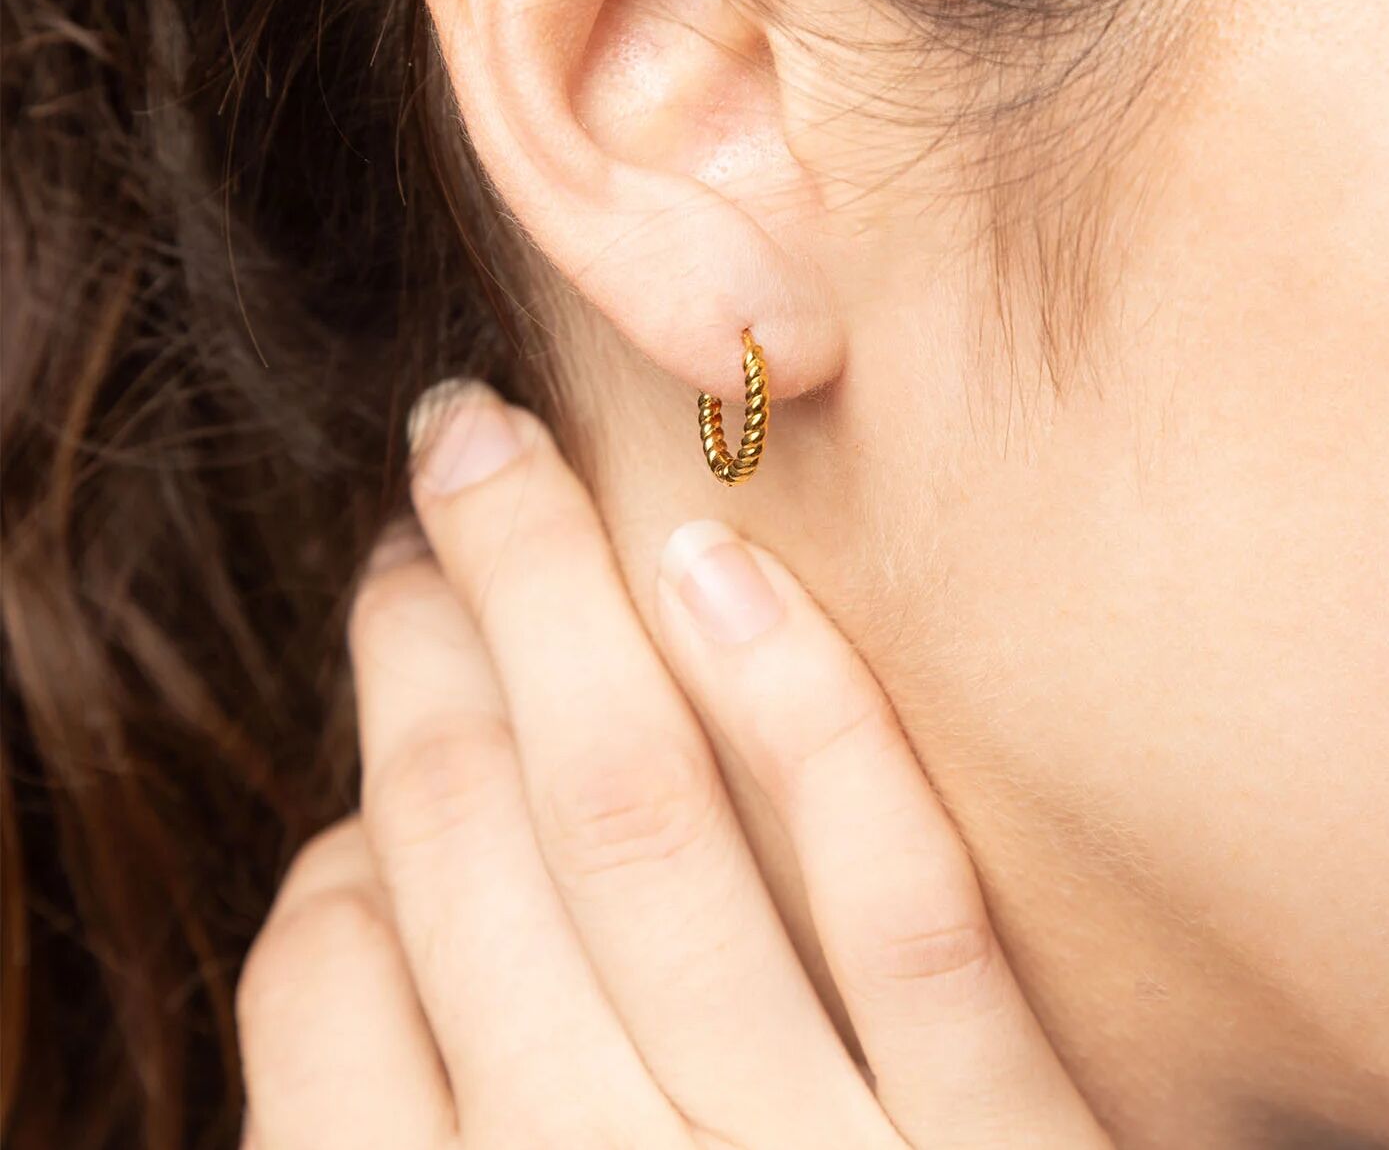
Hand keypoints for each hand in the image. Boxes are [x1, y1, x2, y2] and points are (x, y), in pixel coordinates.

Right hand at [237, 382, 1110, 1148]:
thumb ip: (415, 1114)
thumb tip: (349, 887)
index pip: (321, 1015)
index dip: (330, 831)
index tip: (376, 699)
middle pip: (475, 864)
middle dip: (421, 656)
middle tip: (418, 504)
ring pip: (644, 840)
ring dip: (550, 618)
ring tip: (499, 468)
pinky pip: (902, 902)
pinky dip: (799, 718)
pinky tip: (713, 564)